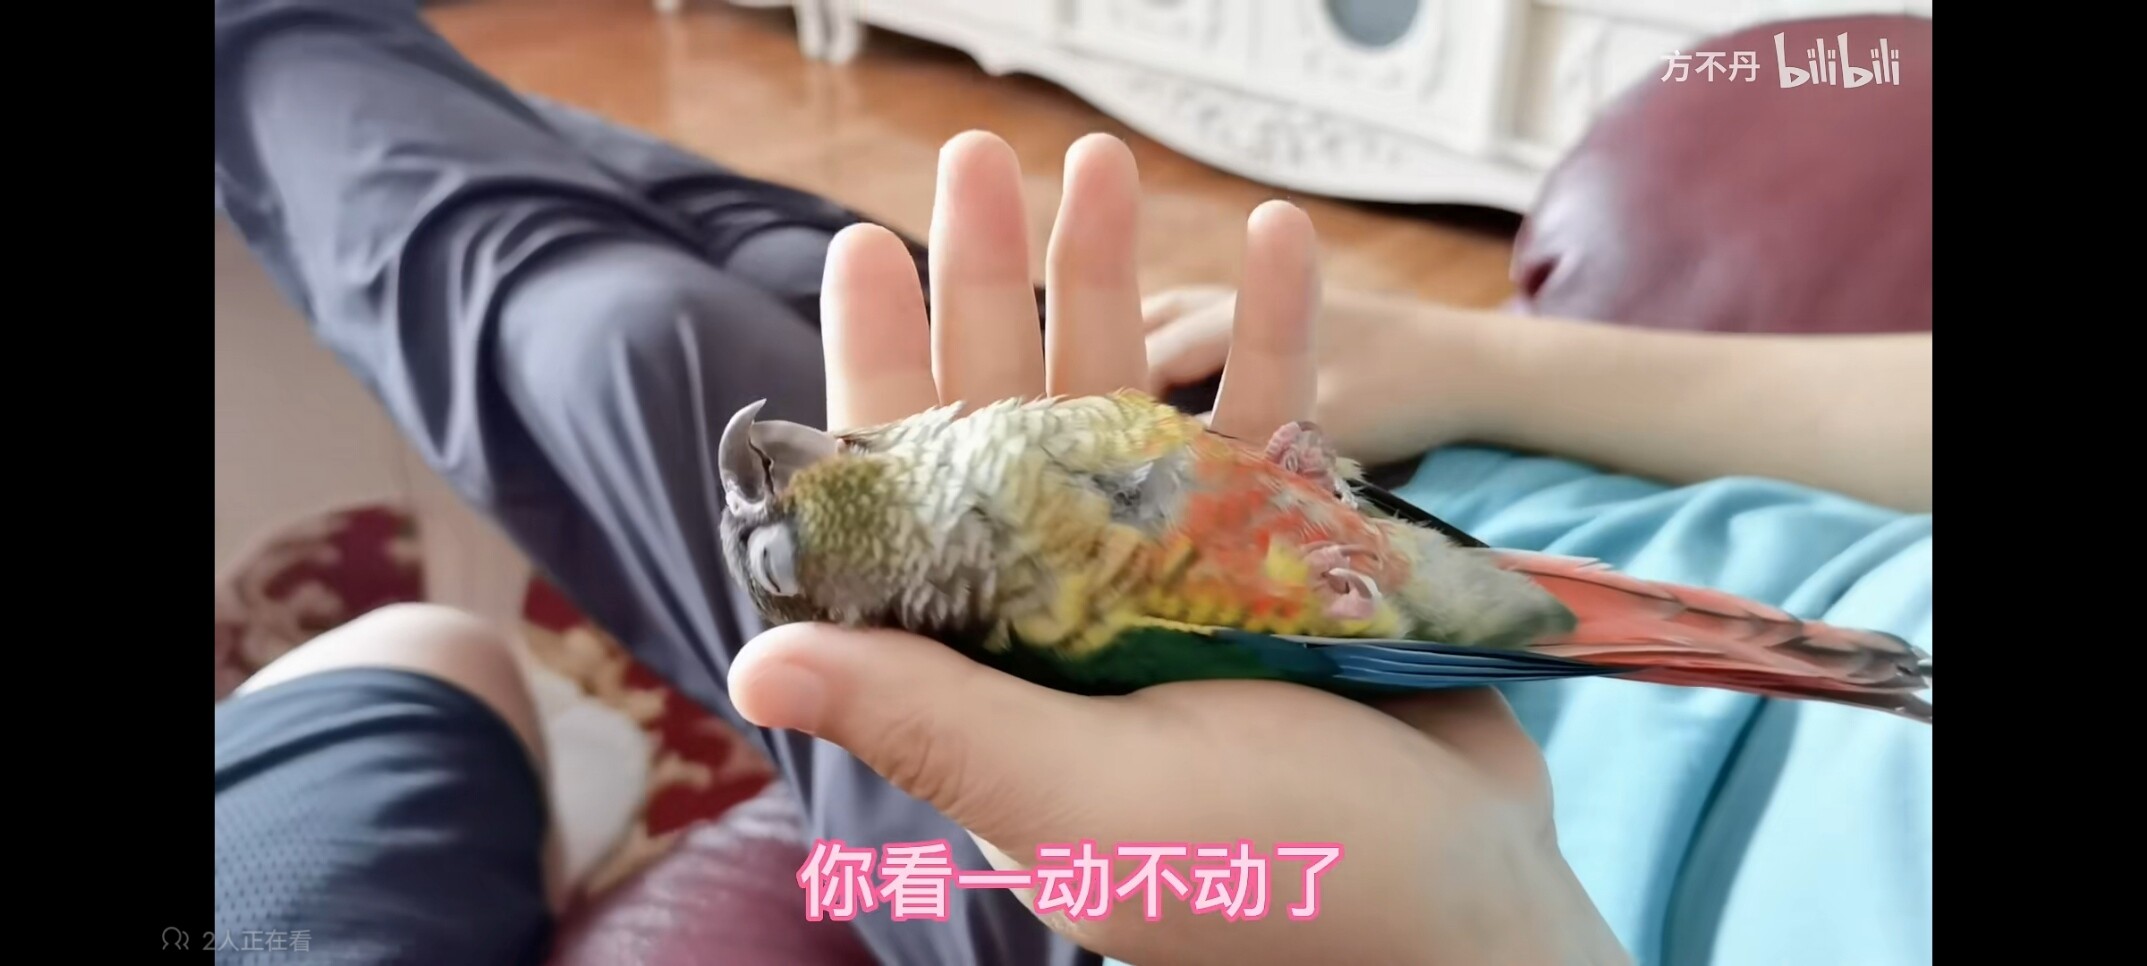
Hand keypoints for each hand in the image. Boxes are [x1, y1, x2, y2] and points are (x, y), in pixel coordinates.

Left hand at [729, 131, 1625, 965]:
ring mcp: (1189, 570)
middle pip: (1018, 416)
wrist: (1471, 908)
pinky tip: (1278, 242)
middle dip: (1001, 287)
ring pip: (1137, 399)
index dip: (883, 373)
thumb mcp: (1082, 806)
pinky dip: (1274, 332)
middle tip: (985, 161)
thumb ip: (933, 719)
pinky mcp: (1294, 550)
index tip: (868, 249)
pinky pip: (1271, 419)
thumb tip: (751, 656)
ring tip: (1109, 170)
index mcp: (1002, 666)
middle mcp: (1079, 605)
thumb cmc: (1278, 879)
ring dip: (1123, 282)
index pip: (913, 500)